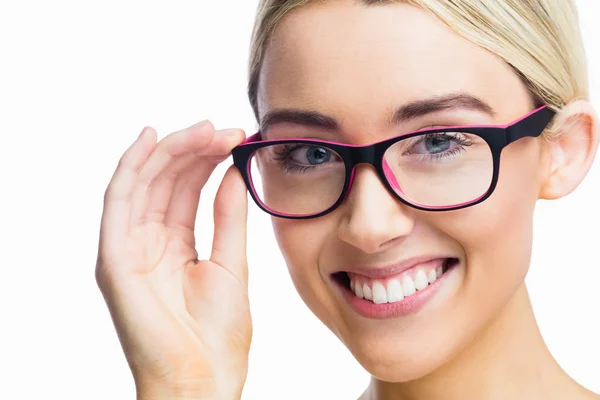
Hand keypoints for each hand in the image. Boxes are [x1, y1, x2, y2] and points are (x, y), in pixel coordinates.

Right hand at [95, 121, 250, 398]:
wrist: (204, 378)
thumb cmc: (219, 333)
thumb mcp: (231, 262)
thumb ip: (228, 216)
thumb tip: (234, 170)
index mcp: (175, 245)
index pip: (186, 189)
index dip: (208, 159)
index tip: (237, 137)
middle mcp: (148, 242)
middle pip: (165, 181)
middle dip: (193, 149)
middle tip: (224, 128)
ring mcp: (129, 248)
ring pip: (144, 183)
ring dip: (171, 151)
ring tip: (204, 129)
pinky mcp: (114, 258)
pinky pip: (118, 202)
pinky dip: (130, 167)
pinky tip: (150, 138)